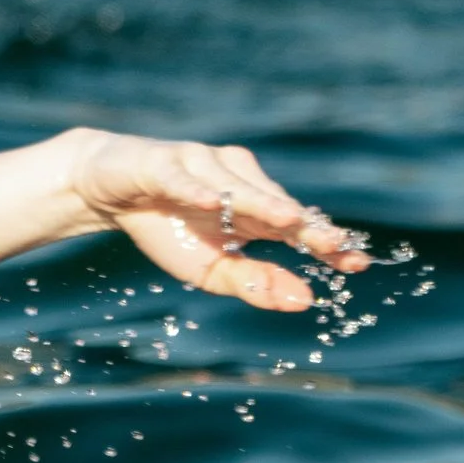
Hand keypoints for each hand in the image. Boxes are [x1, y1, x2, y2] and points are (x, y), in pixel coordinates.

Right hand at [65, 130, 368, 310]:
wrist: (108, 190)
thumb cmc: (167, 228)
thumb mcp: (210, 269)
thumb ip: (255, 284)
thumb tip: (305, 301)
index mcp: (255, 210)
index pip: (297, 227)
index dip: (324, 243)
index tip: (355, 263)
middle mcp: (237, 180)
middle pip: (275, 203)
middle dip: (302, 223)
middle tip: (330, 241)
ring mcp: (202, 165)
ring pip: (234, 187)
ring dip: (260, 202)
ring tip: (286, 220)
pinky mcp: (163, 161)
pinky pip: (182, 177)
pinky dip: (194, 188)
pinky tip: (209, 202)